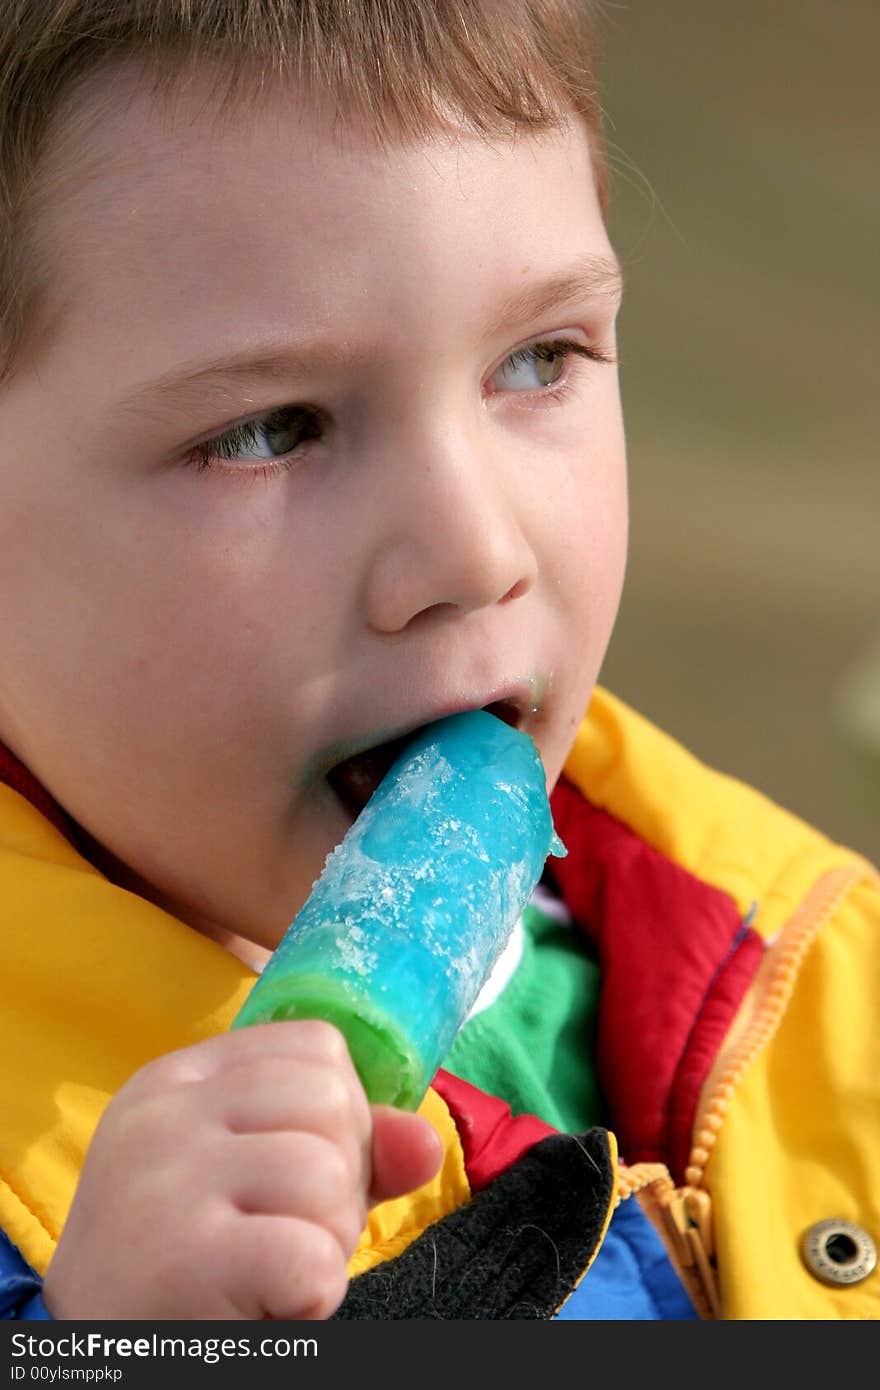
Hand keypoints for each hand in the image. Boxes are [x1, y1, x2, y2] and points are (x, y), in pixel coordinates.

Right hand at [42, 1021, 442, 1318]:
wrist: (96, 1358)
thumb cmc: (190, 1262)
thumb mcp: (257, 1182)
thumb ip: (347, 1148)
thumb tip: (425, 1141)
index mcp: (179, 1079)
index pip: (317, 1045)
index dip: (343, 1113)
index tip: (297, 1176)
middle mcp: (165, 1115)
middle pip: (331, 1100)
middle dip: (345, 1179)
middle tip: (289, 1235)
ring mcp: (168, 1181)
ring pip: (328, 1175)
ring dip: (330, 1241)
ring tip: (277, 1274)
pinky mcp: (186, 1261)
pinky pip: (312, 1260)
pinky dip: (314, 1298)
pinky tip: (268, 1307)